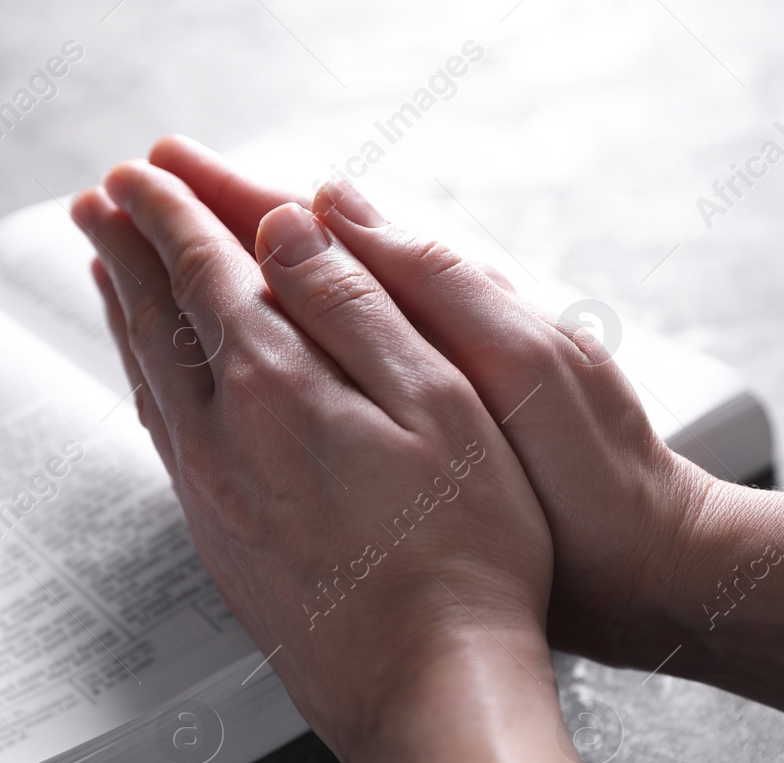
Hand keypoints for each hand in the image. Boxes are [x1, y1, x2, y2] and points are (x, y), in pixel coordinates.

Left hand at [70, 161, 604, 762]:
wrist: (427, 689)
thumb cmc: (462, 553)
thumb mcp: (442, 406)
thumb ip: (359, 309)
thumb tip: (291, 230)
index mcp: (277, 388)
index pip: (208, 272)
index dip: (174, 213)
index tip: (141, 172)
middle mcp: (223, 439)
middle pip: (158, 321)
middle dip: (128, 251)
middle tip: (96, 202)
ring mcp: (214, 498)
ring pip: (150, 382)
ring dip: (126, 316)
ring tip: (107, 273)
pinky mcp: (223, 546)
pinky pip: (164, 440)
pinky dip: (145, 388)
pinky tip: (150, 385)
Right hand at [145, 137, 783, 725]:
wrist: (647, 568)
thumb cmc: (596, 478)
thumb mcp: (524, 367)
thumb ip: (437, 287)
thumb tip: (338, 209)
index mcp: (451, 302)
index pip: (323, 231)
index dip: (240, 202)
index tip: (166, 174)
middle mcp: (432, 334)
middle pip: (305, 262)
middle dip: (221, 225)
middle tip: (135, 196)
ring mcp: (426, 386)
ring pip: (312, 317)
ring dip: (236, 283)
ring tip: (161, 255)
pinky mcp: (429, 440)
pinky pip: (333, 377)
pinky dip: (278, 354)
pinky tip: (240, 356)